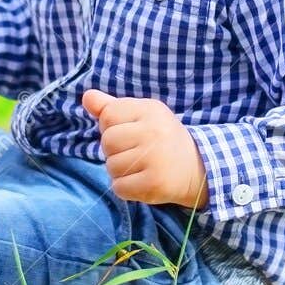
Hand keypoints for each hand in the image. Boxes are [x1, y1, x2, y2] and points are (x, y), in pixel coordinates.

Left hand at [81, 90, 207, 208]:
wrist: (198, 168)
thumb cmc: (161, 138)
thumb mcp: (141, 115)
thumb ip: (111, 107)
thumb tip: (86, 97)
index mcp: (150, 110)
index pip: (108, 116)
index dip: (112, 127)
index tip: (130, 133)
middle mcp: (154, 132)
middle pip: (107, 142)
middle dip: (115, 151)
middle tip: (137, 153)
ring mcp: (156, 158)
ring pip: (111, 166)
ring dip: (120, 171)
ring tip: (141, 167)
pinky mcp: (155, 183)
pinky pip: (119, 187)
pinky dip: (125, 188)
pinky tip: (142, 181)